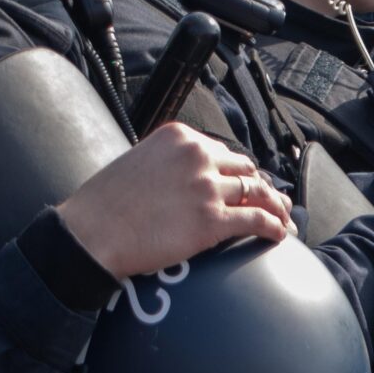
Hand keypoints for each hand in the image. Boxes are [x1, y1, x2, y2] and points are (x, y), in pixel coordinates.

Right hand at [57, 124, 292, 278]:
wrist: (90, 234)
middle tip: (270, 201)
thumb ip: (167, 163)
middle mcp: (197, 156)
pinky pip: (257, 220)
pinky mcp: (212, 220)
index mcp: (179, 137)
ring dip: (275, 206)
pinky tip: (279, 235)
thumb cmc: (104, 205)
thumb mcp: (137, 162)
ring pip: (257, 192)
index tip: (245, 182)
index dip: (237, 170)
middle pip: (245, 169)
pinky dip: (273, 227)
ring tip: (283, 217)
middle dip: (259, 186)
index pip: (222, 151)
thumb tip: (186, 178)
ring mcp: (207, 187)